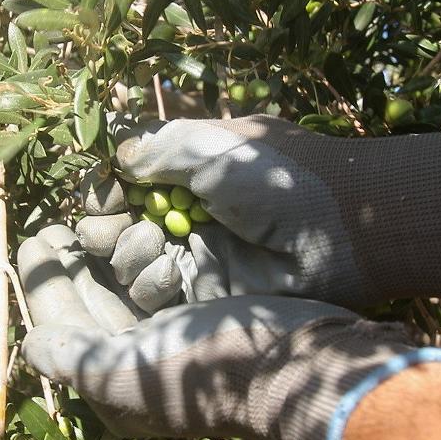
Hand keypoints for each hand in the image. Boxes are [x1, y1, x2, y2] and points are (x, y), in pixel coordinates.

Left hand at [16, 224, 440, 439]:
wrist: (295, 363)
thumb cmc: (205, 366)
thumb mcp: (128, 369)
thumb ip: (74, 357)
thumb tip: (31, 342)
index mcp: (114, 382)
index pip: (60, 324)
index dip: (44, 280)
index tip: (37, 236)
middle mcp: (136, 365)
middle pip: (87, 305)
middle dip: (71, 264)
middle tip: (57, 222)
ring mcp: (168, 339)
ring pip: (117, 289)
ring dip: (102, 254)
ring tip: (89, 221)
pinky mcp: (197, 316)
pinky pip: (152, 279)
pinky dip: (137, 253)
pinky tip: (132, 225)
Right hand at [88, 115, 440, 308]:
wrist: (339, 233)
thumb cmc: (279, 178)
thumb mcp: (212, 147)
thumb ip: (158, 148)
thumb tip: (116, 161)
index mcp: (188, 167)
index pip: (125, 178)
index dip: (105, 188)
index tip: (101, 195)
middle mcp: (184, 209)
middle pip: (116, 221)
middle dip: (104, 223)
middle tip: (108, 226)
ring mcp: (192, 251)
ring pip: (127, 258)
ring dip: (128, 249)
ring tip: (154, 243)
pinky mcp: (203, 291)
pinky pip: (153, 292)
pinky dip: (150, 281)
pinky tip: (170, 269)